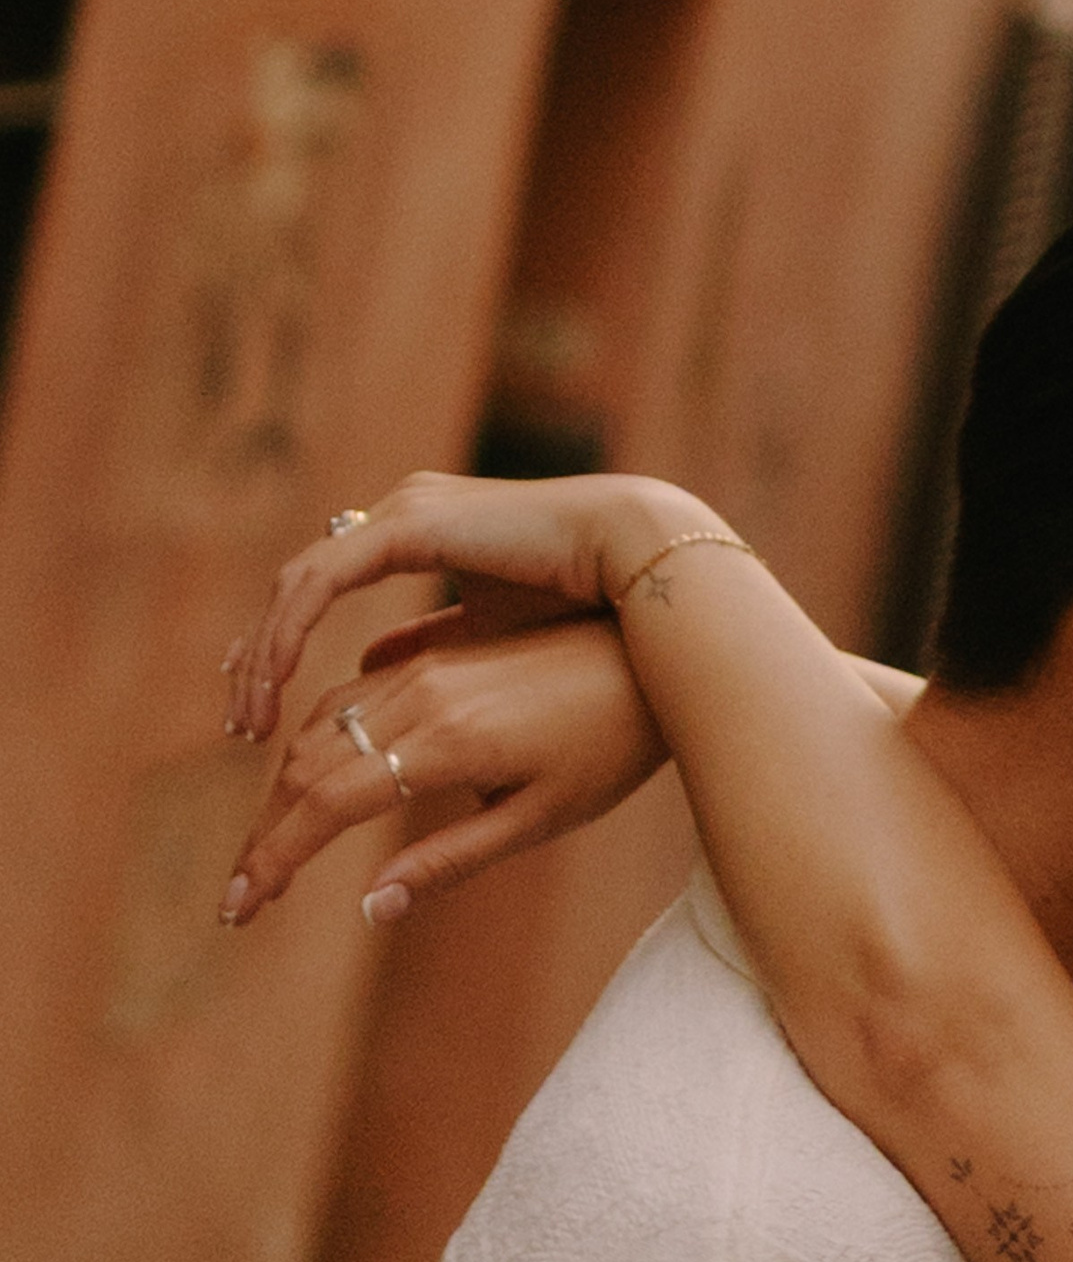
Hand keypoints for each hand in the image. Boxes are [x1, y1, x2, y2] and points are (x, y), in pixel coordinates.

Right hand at [220, 613, 668, 929]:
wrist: (653, 655)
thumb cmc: (612, 750)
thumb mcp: (540, 821)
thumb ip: (449, 861)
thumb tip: (371, 907)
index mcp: (445, 743)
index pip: (326, 804)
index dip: (274, 856)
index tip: (240, 906)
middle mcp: (419, 697)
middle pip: (308, 765)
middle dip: (268, 832)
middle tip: (242, 893)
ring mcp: (422, 671)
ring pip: (323, 727)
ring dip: (285, 788)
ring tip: (271, 846)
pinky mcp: (432, 657)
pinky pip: (353, 694)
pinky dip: (319, 742)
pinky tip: (308, 774)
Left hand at [221, 466, 711, 743]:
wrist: (648, 576)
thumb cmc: (600, 628)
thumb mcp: (500, 659)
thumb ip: (437, 659)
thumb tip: (379, 674)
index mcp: (413, 549)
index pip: (324, 612)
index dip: (288, 675)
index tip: (264, 738)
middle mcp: (391, 531)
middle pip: (296, 608)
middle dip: (258, 675)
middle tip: (236, 734)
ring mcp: (396, 523)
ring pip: (294, 595)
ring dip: (262, 662)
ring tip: (246, 725)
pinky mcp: (409, 528)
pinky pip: (320, 581)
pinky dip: (288, 633)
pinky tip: (274, 683)